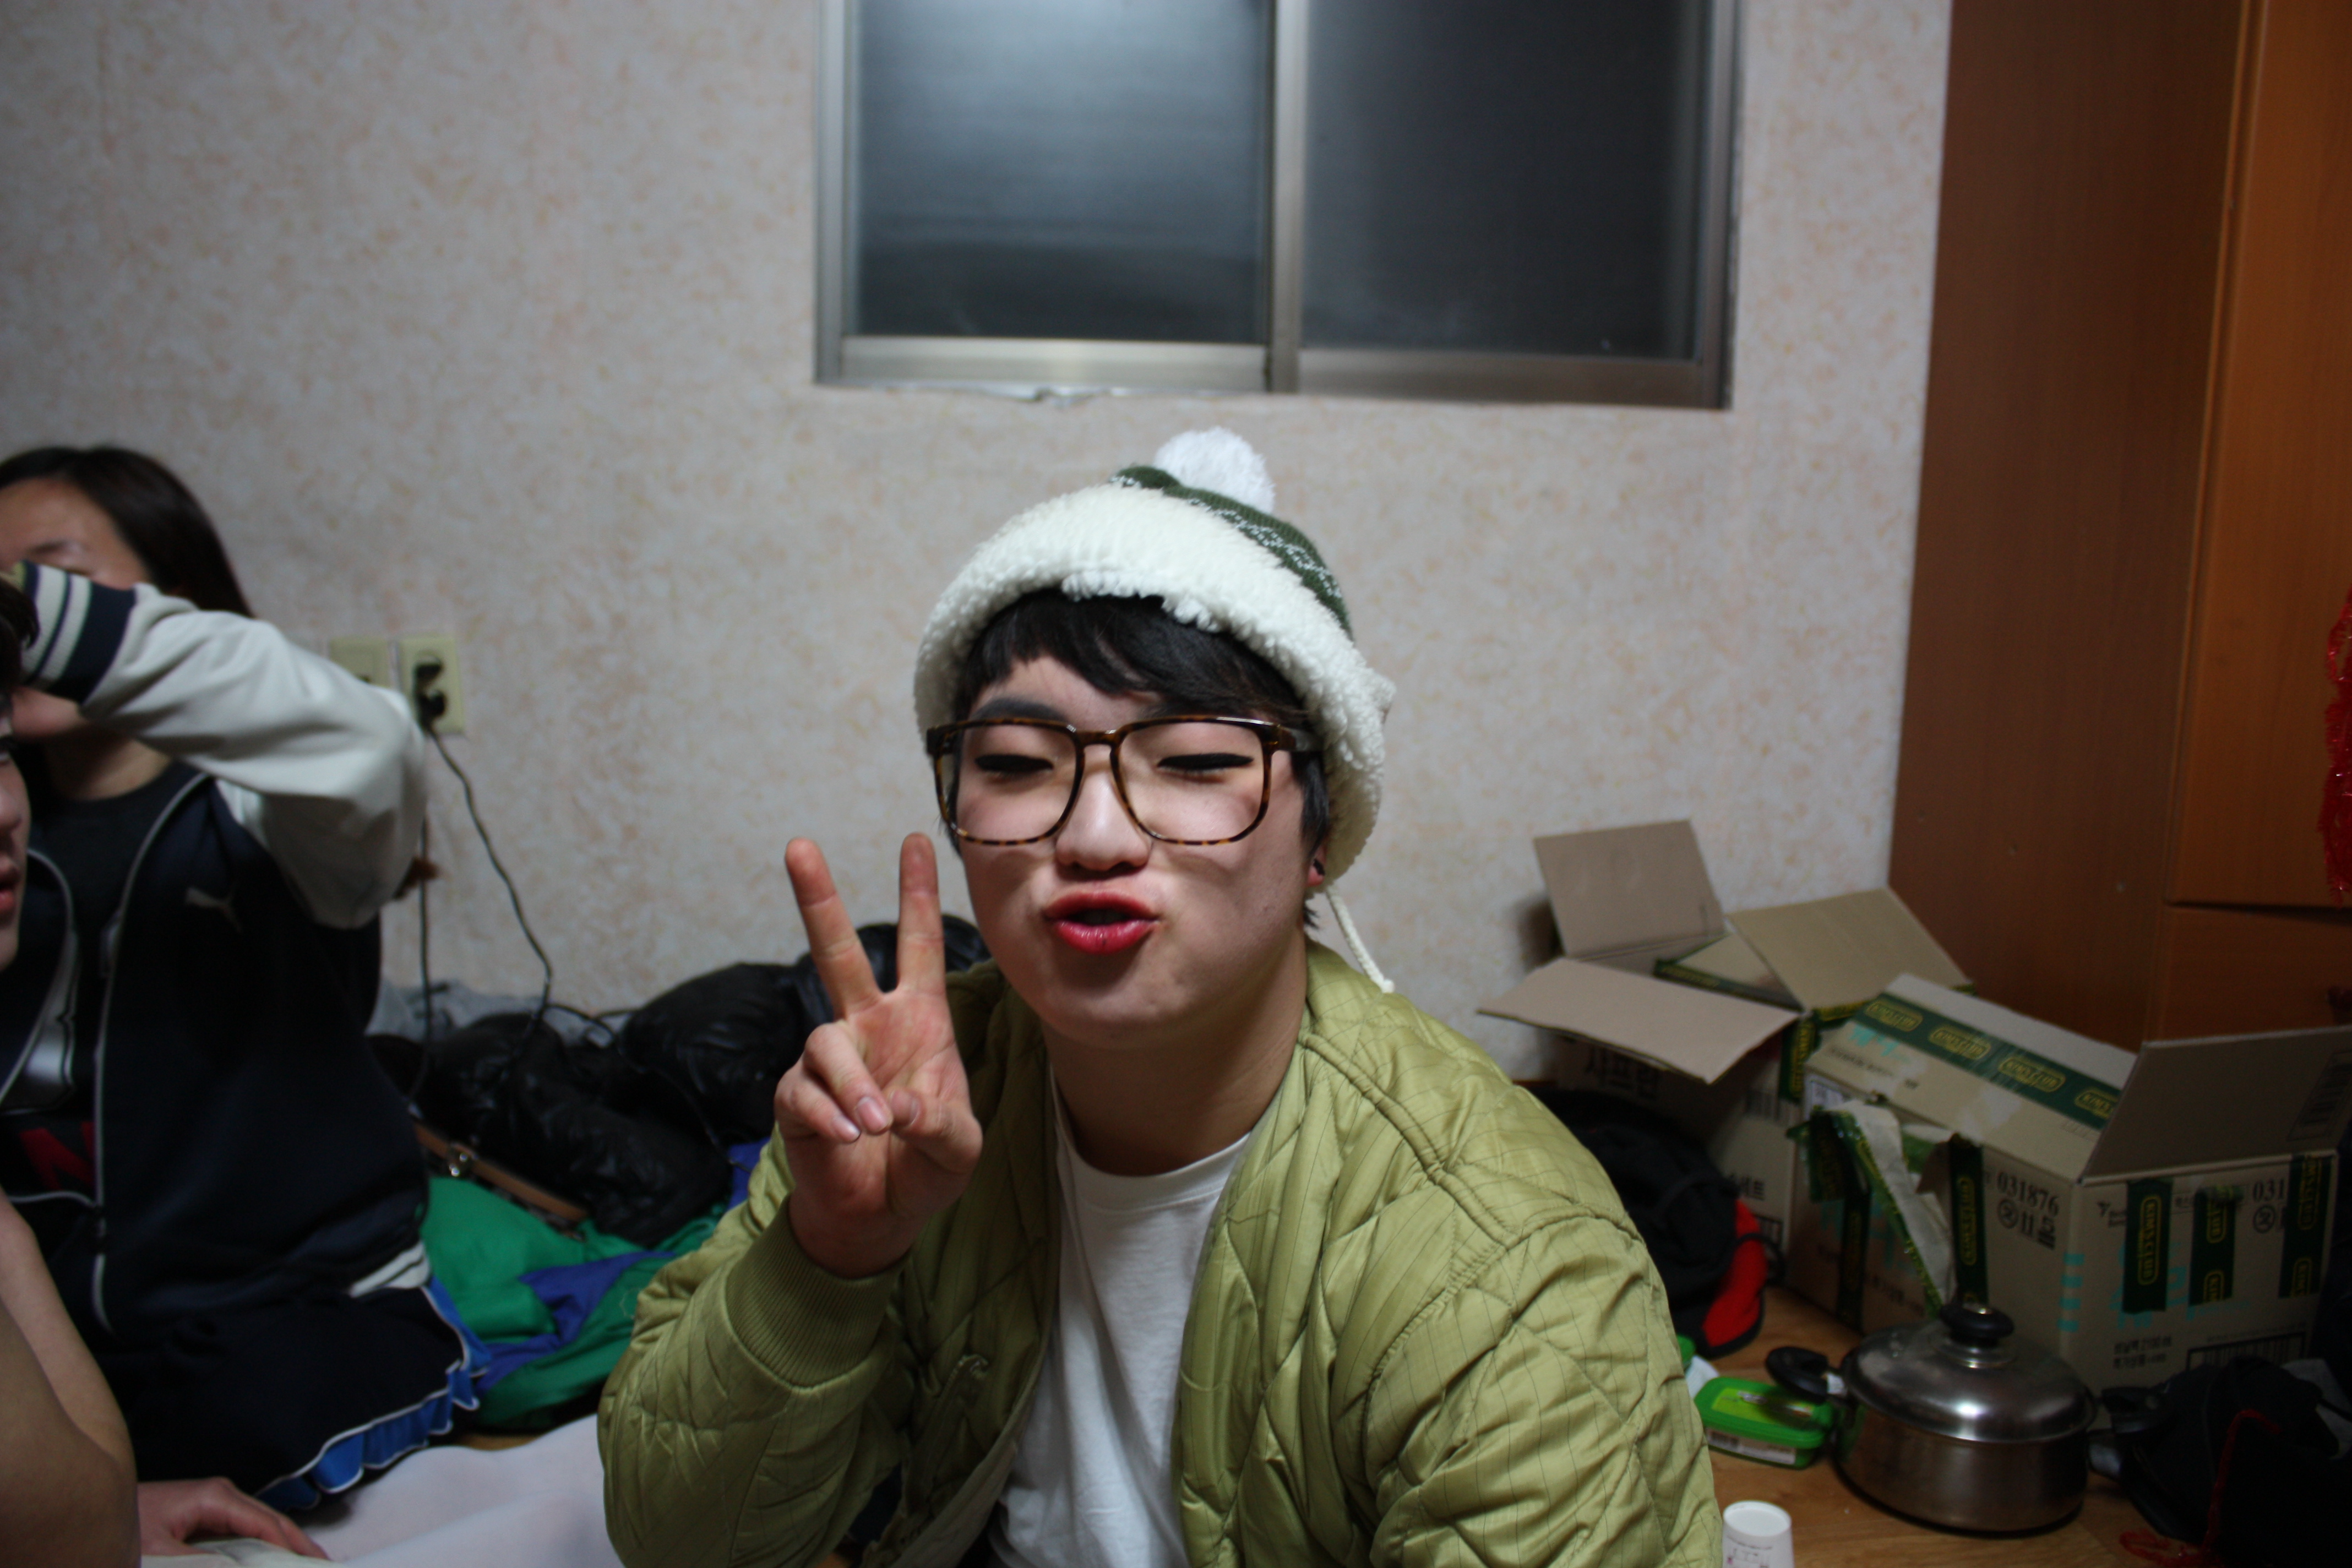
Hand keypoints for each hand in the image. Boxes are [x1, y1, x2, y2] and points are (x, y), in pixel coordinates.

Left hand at [137, 1477, 325, 1556]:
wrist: (92, 1507)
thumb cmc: (122, 1525)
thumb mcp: (159, 1553)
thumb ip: (200, 1564)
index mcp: (215, 1497)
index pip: (266, 1523)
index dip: (291, 1546)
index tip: (313, 1564)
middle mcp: (220, 1495)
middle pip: (270, 1520)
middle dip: (297, 1543)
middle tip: (324, 1564)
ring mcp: (214, 1503)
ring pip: (259, 1524)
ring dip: (282, 1544)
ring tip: (306, 1561)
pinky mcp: (204, 1514)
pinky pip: (243, 1529)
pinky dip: (262, 1544)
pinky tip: (271, 1557)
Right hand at [774, 835, 982, 1278]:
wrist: (880, 1217)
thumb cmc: (926, 1168)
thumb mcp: (958, 1146)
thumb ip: (941, 1122)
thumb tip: (894, 1104)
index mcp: (919, 1022)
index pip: (919, 946)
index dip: (917, 894)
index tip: (918, 839)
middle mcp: (869, 1027)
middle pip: (837, 952)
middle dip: (818, 899)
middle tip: (798, 846)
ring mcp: (831, 1059)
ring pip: (826, 1041)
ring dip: (852, 1085)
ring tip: (874, 1126)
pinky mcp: (796, 1096)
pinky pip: (803, 1091)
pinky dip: (829, 1116)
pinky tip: (849, 1139)